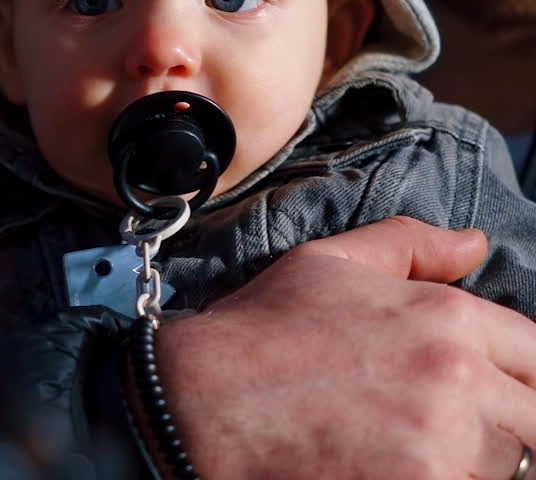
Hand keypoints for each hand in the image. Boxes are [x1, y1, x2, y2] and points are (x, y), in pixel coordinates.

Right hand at [161, 216, 535, 478]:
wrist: (198, 401)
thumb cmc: (259, 333)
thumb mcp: (328, 264)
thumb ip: (410, 245)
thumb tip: (475, 244)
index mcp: (448, 317)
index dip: (518, 377)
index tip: (487, 393)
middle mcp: (458, 378)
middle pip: (534, 420)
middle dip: (502, 426)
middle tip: (445, 429)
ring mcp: (442, 444)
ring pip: (507, 468)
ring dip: (472, 462)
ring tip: (413, 450)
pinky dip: (442, 479)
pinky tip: (394, 468)